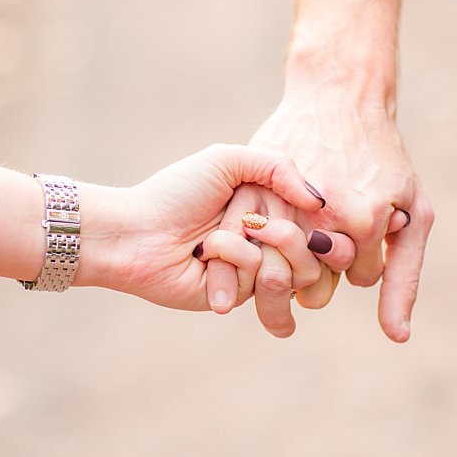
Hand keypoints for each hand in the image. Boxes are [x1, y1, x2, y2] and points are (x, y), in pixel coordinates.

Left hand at [76, 143, 334, 310]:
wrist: (136, 232)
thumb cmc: (176, 194)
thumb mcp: (226, 160)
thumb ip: (279, 166)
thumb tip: (320, 202)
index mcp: (270, 207)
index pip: (316, 215)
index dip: (294, 207)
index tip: (258, 198)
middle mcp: (268, 241)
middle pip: (310, 244)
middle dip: (268, 226)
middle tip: (233, 219)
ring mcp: (255, 271)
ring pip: (290, 267)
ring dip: (244, 243)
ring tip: (211, 241)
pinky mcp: (240, 295)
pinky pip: (259, 279)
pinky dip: (227, 260)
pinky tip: (201, 259)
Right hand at [229, 89, 431, 340]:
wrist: (338, 100)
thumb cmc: (384, 160)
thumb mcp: (415, 214)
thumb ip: (403, 279)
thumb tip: (397, 338)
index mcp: (361, 222)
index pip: (355, 280)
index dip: (356, 260)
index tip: (362, 229)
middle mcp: (320, 215)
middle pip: (311, 284)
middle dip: (320, 268)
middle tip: (328, 233)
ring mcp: (282, 202)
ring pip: (277, 269)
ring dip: (285, 259)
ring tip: (297, 233)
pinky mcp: (251, 189)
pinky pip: (246, 246)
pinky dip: (251, 250)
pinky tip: (262, 236)